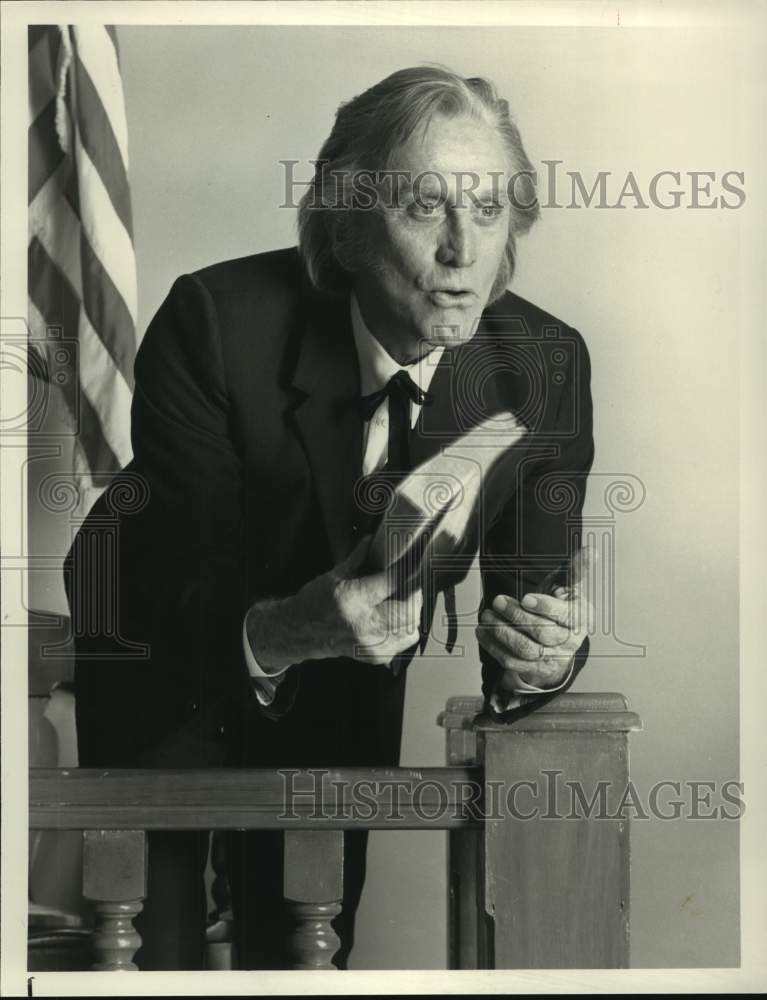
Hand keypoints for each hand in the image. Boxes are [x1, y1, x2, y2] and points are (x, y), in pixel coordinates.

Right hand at [246, 535, 422, 671]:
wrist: (300, 632)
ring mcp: (371, 644)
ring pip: (411, 627)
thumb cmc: (314, 603)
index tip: (410, 563)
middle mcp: (363, 625)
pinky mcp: (375, 656)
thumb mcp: (335, 574)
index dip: (405, 570)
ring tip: (401, 599)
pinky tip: (394, 617)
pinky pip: (405, 640)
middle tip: (408, 582)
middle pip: (408, 609)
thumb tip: (375, 540)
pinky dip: (405, 627)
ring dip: (412, 611)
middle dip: (413, 593)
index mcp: (352, 599)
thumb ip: (360, 558)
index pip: (393, 582)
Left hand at [476, 544, 595, 691]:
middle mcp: (570, 642)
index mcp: (581, 617)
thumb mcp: (569, 587)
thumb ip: (576, 570)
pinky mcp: (535, 669)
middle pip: (543, 633)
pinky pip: (513, 662)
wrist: (560, 642)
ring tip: (487, 615)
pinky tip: (483, 631)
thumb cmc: (561, 607)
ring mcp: (553, 658)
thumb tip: (591, 551)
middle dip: (517, 616)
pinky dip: (494, 647)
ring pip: (526, 649)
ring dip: (502, 632)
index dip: (545, 607)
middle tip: (498, 601)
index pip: (566, 615)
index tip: (526, 598)